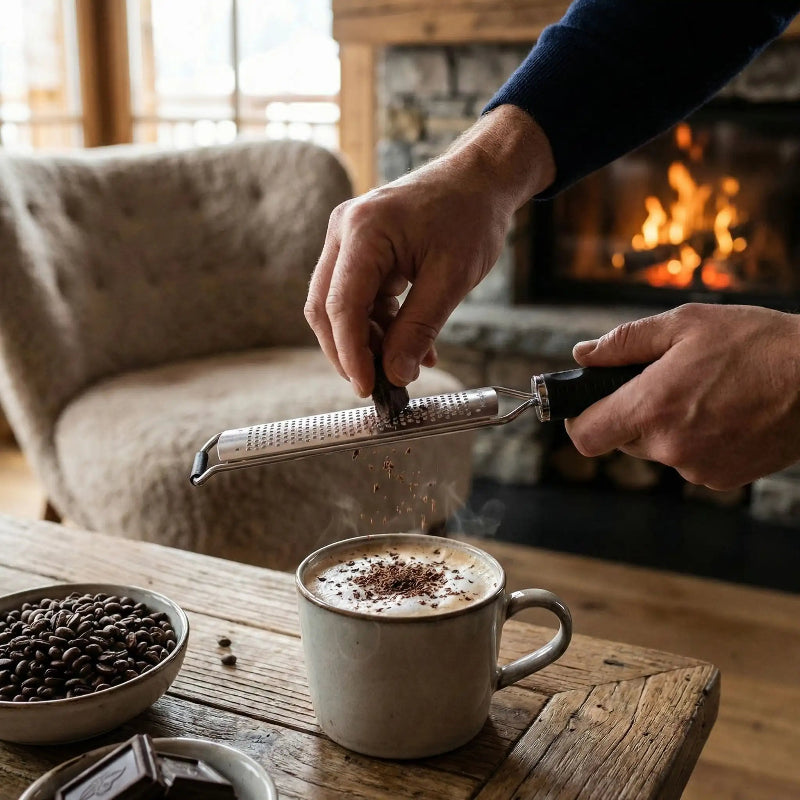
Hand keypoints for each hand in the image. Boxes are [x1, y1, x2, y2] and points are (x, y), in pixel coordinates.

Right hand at [305, 105, 554, 395]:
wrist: (480, 179)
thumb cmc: (470, 216)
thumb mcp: (451, 279)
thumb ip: (419, 329)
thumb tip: (396, 375)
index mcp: (364, 232)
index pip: (342, 306)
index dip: (351, 354)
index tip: (368, 388)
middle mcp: (345, 232)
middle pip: (326, 308)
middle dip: (349, 352)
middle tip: (378, 386)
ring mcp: (348, 240)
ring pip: (340, 307)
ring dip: (368, 342)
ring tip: (404, 367)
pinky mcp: (360, 250)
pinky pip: (359, 298)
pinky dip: (380, 326)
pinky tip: (411, 347)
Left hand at [566, 303, 799, 488]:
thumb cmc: (757, 344)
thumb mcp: (685, 324)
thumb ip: (624, 342)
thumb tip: (583, 356)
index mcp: (653, 407)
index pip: (585, 436)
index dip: (578, 418)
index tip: (586, 402)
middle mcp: (670, 446)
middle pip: (621, 439)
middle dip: (631, 413)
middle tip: (664, 382)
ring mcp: (697, 468)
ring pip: (657, 450)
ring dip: (665, 426)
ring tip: (704, 393)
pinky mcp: (722, 478)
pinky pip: (688, 461)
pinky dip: (695, 440)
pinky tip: (724, 413)